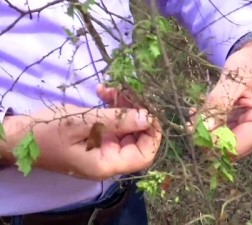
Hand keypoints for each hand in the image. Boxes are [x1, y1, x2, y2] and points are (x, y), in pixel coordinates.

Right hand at [1, 103, 160, 180]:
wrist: (19, 136)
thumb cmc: (47, 132)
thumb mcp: (83, 123)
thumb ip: (117, 120)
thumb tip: (148, 117)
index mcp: (106, 164)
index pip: (145, 155)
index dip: (153, 134)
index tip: (150, 110)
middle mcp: (108, 159)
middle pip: (137, 138)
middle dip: (136, 113)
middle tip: (127, 91)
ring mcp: (102, 148)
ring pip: (126, 127)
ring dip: (123, 106)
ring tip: (111, 89)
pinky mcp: (96, 137)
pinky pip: (113, 123)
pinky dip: (111, 108)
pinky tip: (102, 91)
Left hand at [195, 41, 251, 158]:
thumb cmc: (251, 64)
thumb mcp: (234, 79)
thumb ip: (219, 102)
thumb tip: (202, 128)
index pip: (236, 146)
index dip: (212, 142)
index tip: (193, 127)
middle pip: (230, 150)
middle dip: (208, 137)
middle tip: (190, 120)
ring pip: (224, 145)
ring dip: (207, 133)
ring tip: (195, 113)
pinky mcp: (244, 131)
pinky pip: (224, 137)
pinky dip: (211, 128)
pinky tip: (201, 114)